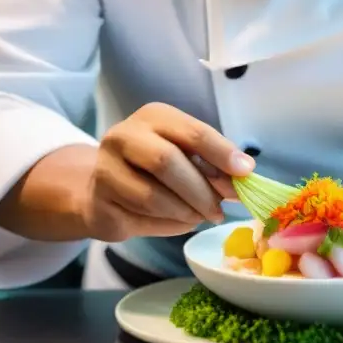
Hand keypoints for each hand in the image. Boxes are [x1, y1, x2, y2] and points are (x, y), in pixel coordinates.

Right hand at [82, 102, 254, 241]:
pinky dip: (166, 225)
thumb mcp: (187, 156)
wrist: (103, 191)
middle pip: (167, 161)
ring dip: (184, 212)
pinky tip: (175, 221)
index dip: (222, 153)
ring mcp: (104, 168)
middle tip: (219, 210)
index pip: (193, 132)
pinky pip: (139, 218)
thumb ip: (213, 164)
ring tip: (199, 216)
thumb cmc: (155, 169)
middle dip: (200, 190)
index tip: (245, 172)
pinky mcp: (97, 201)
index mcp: (154, 117)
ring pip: (152, 196)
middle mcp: (124, 136)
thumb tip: (244, 177)